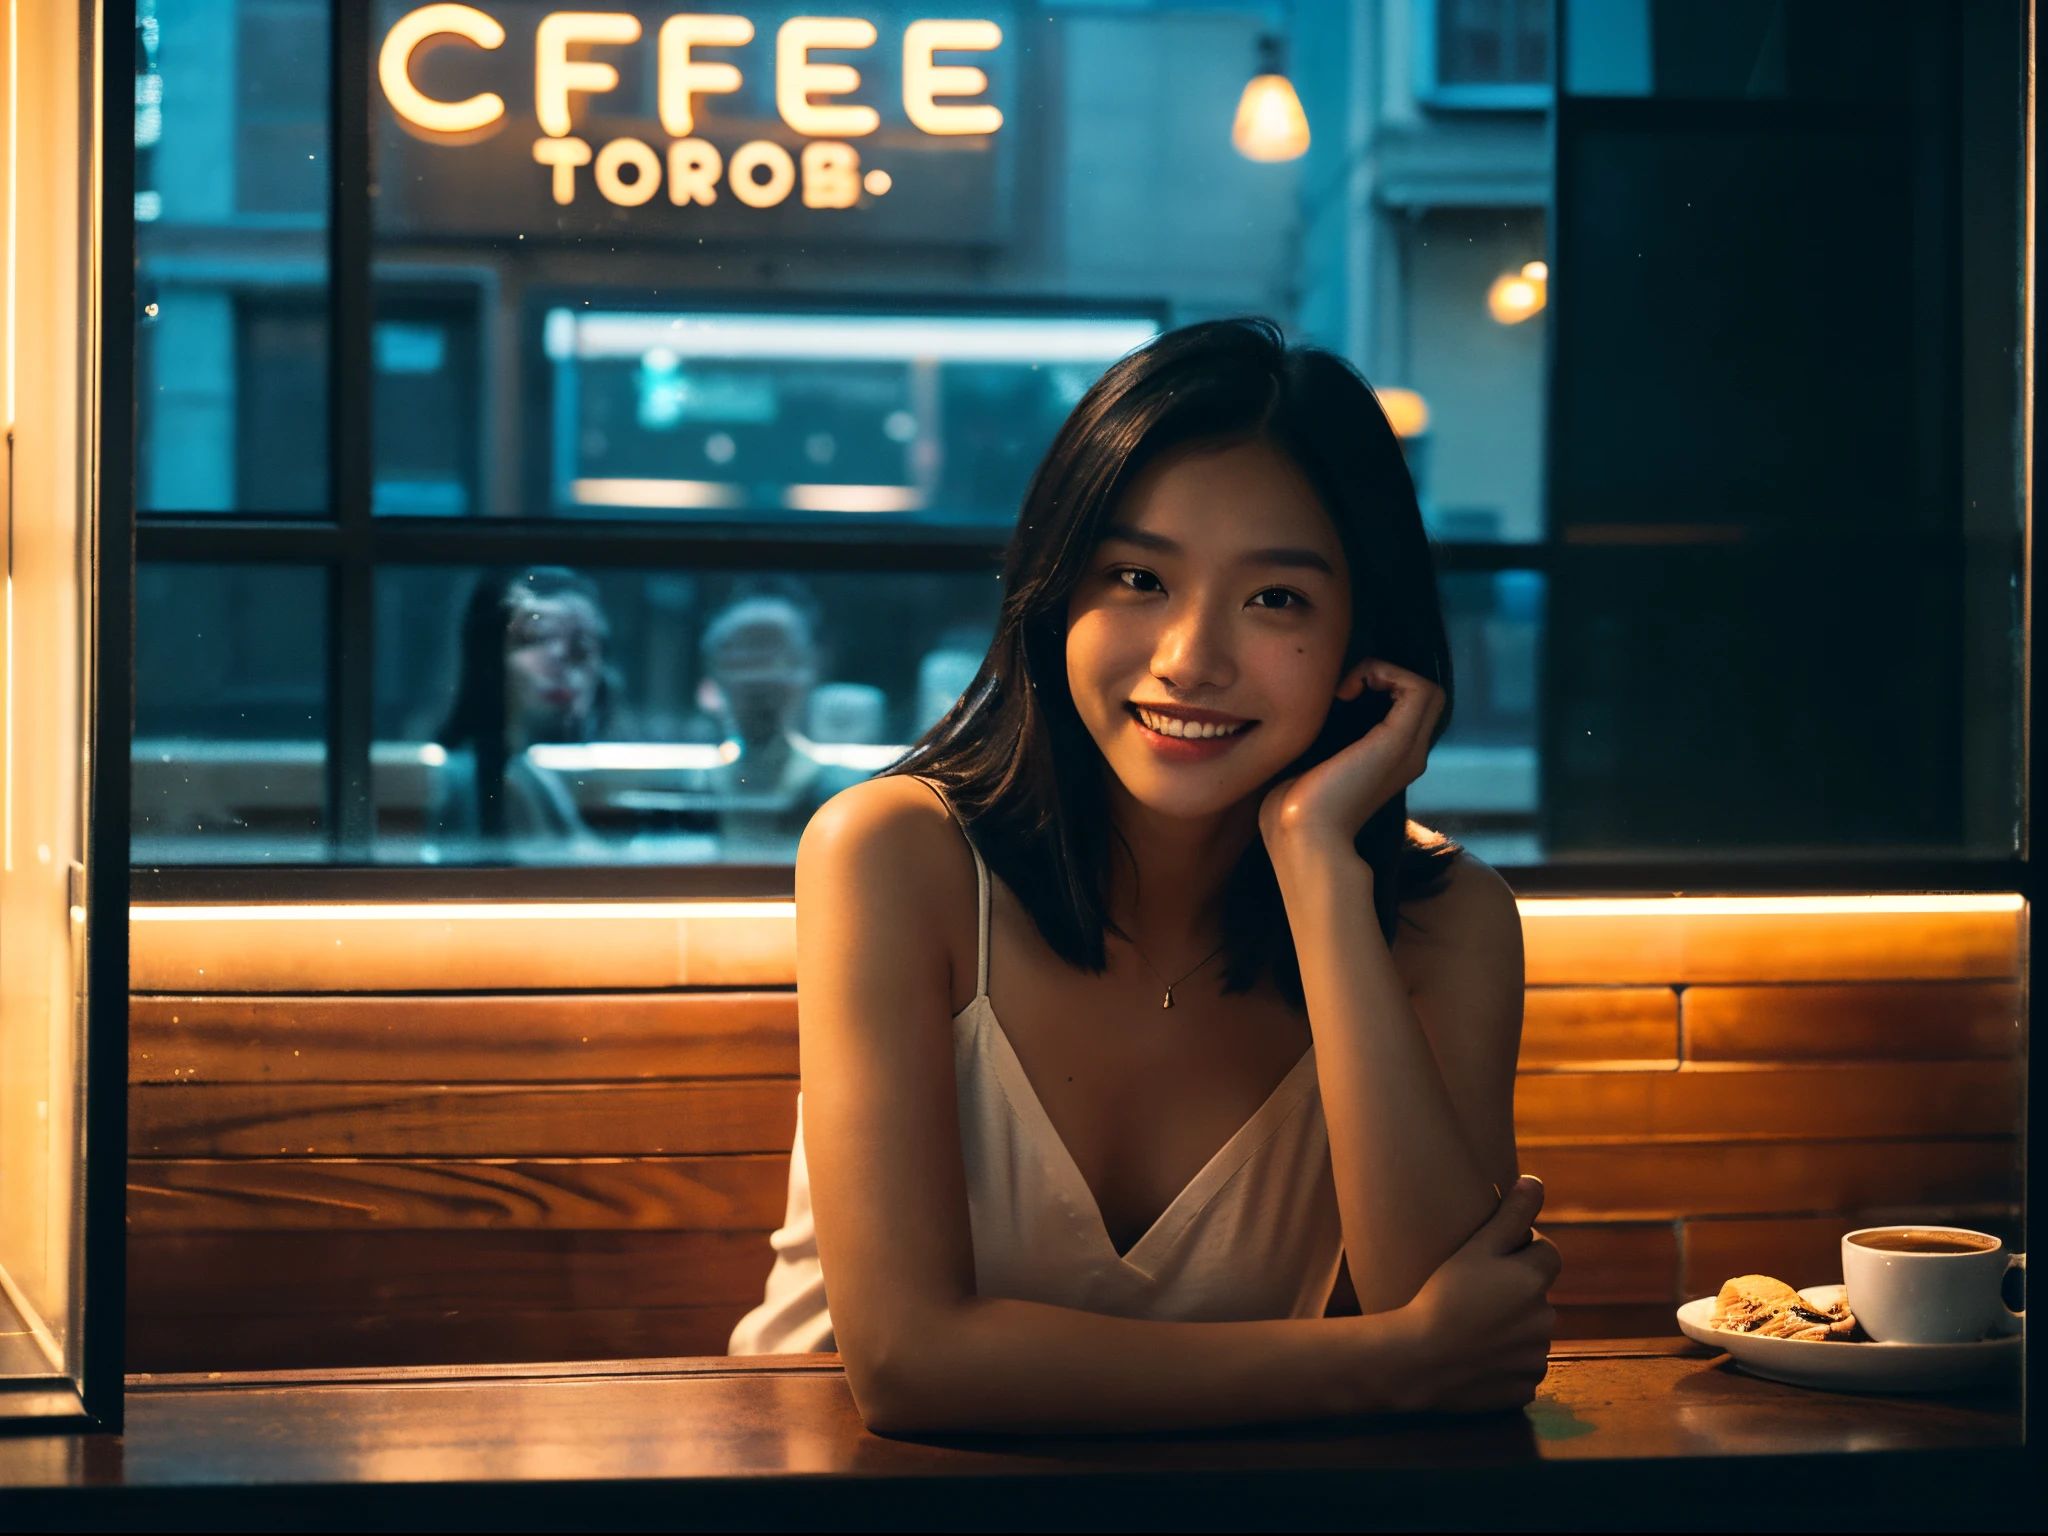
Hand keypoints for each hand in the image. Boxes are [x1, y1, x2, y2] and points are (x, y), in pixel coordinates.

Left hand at [1259, 658, 1444, 860]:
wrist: (1301, 838)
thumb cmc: (1293, 810)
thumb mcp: (1312, 765)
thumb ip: (1324, 740)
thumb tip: (1311, 714)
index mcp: (1389, 762)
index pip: (1409, 709)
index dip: (1380, 686)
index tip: (1337, 696)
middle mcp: (1408, 756)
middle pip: (1424, 697)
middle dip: (1386, 675)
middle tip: (1345, 689)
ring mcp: (1408, 750)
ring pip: (1426, 689)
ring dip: (1385, 672)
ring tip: (1347, 689)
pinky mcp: (1398, 743)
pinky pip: (1418, 687)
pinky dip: (1384, 673)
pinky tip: (1347, 691)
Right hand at [1387, 1176, 1559, 1412]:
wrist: (1419, 1361)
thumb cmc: (1442, 1297)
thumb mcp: (1475, 1249)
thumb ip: (1511, 1215)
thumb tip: (1535, 1181)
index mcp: (1535, 1280)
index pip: (1547, 1253)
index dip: (1521, 1251)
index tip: (1490, 1260)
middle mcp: (1545, 1318)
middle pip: (1537, 1294)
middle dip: (1514, 1292)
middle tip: (1471, 1296)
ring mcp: (1537, 1356)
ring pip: (1529, 1332)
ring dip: (1510, 1328)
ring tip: (1469, 1328)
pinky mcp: (1526, 1387)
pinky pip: (1521, 1367)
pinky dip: (1505, 1362)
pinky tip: (1474, 1357)